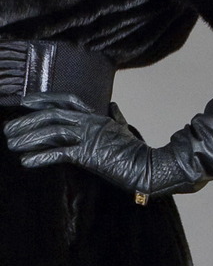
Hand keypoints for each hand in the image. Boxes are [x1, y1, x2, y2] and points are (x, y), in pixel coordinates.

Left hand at [3, 92, 150, 193]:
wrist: (146, 166)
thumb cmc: (135, 150)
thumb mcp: (125, 129)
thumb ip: (116, 116)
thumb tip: (113, 106)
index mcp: (96, 116)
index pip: (66, 100)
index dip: (44, 99)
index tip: (25, 102)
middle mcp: (90, 122)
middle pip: (53, 115)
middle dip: (28, 121)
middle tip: (8, 130)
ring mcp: (89, 137)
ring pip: (53, 131)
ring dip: (29, 137)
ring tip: (11, 144)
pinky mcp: (89, 154)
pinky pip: (60, 153)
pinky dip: (41, 156)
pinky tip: (26, 161)